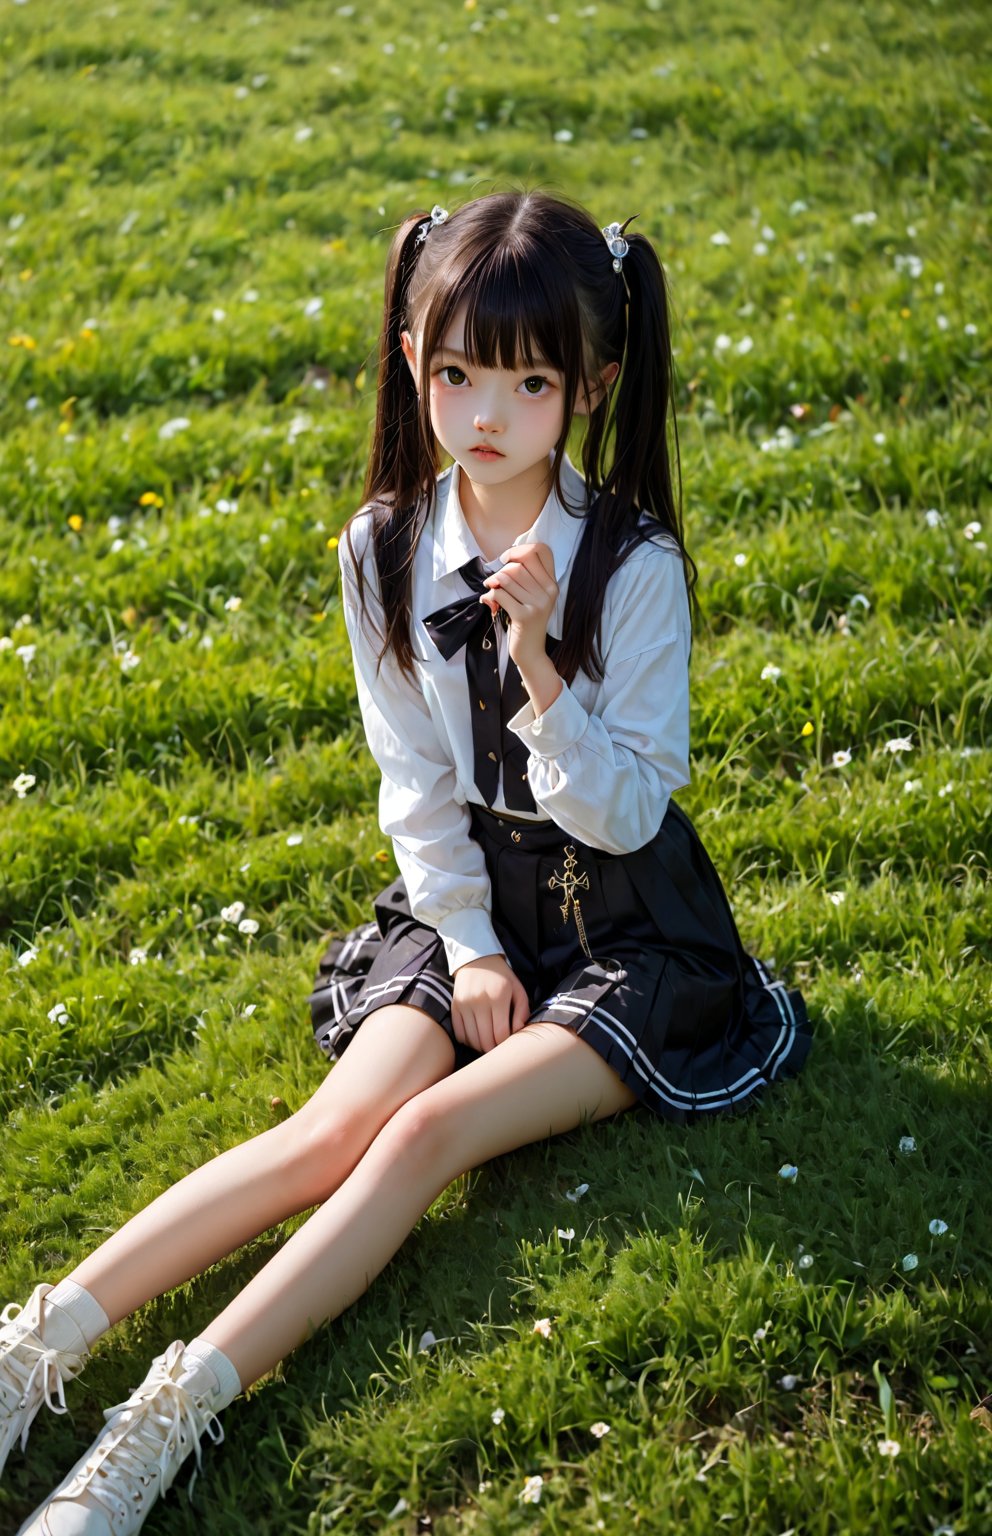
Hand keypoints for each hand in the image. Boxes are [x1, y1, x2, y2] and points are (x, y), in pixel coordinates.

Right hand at [451, 953, 530, 1053]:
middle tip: (497, 1047)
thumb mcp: (517, 988)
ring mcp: (465, 1004)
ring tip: (487, 1043)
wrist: (476, 959)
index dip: (504, 1043)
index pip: (501, 1033)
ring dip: (480, 1047)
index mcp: (498, 997)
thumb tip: (518, 1031)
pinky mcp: (454, 1006)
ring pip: (471, 1039)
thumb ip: (522, 1010)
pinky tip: (475, 1036)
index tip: (507, 1042)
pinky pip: (459, 1033)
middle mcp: (479, 1001)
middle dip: (492, 1048)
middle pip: (485, 1040)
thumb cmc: (501, 976)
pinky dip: (467, 1040)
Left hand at [480, 541, 557, 669]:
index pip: (541, 550)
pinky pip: (499, 594)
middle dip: (500, 571)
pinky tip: (488, 602)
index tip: (507, 559)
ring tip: (491, 591)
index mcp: (552, 583)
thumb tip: (506, 557)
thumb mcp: (532, 596)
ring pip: (507, 578)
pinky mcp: (524, 616)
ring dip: (492, 583)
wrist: (531, 653)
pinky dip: (489, 596)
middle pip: (518, 564)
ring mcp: (538, 604)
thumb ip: (524, 576)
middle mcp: (549, 591)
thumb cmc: (526, 621)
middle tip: (495, 583)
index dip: (520, 549)